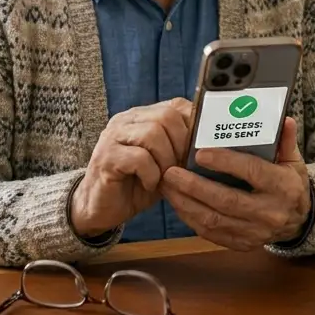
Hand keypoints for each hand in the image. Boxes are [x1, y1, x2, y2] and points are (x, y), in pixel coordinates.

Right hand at [70, 98, 193, 237]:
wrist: (102, 208)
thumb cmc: (136, 185)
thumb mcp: (165, 164)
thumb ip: (181, 149)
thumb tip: (212, 145)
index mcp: (142, 116)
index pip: (176, 105)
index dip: (194, 127)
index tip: (199, 151)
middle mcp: (126, 120)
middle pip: (166, 116)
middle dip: (181, 145)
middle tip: (181, 168)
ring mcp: (113, 137)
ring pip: (153, 133)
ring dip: (166, 161)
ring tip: (164, 178)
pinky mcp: (106, 157)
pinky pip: (139, 158)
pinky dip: (151, 174)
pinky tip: (149, 184)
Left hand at [160, 116, 310, 250]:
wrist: (298, 221)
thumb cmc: (289, 184)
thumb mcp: (293, 161)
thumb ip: (286, 141)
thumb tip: (285, 119)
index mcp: (283, 187)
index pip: (252, 172)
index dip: (226, 163)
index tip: (200, 154)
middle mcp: (269, 213)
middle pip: (226, 200)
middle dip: (194, 186)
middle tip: (171, 172)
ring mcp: (255, 232)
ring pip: (214, 219)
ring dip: (186, 203)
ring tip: (167, 186)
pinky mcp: (242, 243)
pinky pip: (211, 233)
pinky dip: (190, 218)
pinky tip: (177, 202)